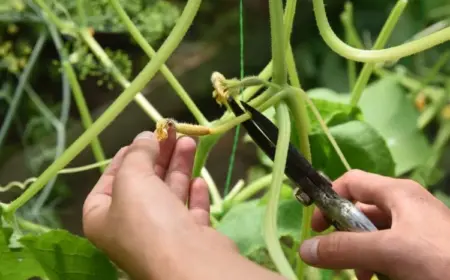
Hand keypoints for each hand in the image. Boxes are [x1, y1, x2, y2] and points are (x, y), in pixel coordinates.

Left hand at [82, 128, 234, 278]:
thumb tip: (145, 137)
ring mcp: (161, 235)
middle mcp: (130, 228)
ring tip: (189, 141)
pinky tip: (199, 180)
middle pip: (143, 184)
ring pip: (169, 194)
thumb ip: (137, 154)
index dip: (124, 156)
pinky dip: (193, 195)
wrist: (188, 262)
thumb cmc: (149, 220)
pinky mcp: (189, 239)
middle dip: (158, 155)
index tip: (142, 138)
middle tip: (172, 131)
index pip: (109, 181)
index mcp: (103, 218)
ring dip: (179, 167)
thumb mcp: (133, 178)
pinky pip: (189, 212)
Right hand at [298, 170, 449, 279]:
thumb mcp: (389, 252)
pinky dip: (376, 266)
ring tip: (360, 276)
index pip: (351, 182)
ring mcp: (415, 232)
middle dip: (344, 235)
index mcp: (398, 194)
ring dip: (359, 255)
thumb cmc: (441, 260)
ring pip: (372, 236)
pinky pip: (388, 253)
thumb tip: (305, 248)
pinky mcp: (421, 253)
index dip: (330, 198)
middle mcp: (405, 208)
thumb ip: (345, 249)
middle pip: (359, 212)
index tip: (316, 226)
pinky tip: (376, 279)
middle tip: (336, 258)